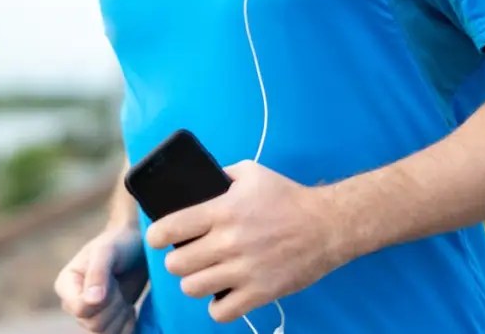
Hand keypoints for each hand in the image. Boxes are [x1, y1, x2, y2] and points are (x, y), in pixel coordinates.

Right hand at [55, 226, 147, 333]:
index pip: (79, 309)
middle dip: (114, 306)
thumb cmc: (119, 244)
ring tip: (123, 294)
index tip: (112, 280)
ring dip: (121, 316)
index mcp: (66, 285)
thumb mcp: (106, 251)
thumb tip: (91, 300)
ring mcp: (89, 316)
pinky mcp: (105, 323)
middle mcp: (73, 304)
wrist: (135, 248)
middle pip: (93, 325)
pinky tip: (128, 307)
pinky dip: (127, 324)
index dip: (101, 300)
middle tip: (119, 286)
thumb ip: (97, 273)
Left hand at [145, 160, 350, 322]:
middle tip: (187, 256)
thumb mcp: (251, 173)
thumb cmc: (287, 197)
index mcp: (222, 210)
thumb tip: (197, 183)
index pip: (169, 228)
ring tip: (204, 274)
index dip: (156, 235)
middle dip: (177, 260)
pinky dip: (217, 306)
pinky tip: (223, 294)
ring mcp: (244, 270)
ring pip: (192, 288)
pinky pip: (220, 312)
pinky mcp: (260, 292)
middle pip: (176, 264)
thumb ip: (221, 176)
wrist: (327, 225)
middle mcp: (228, 242)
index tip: (159, 237)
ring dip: (194, 282)